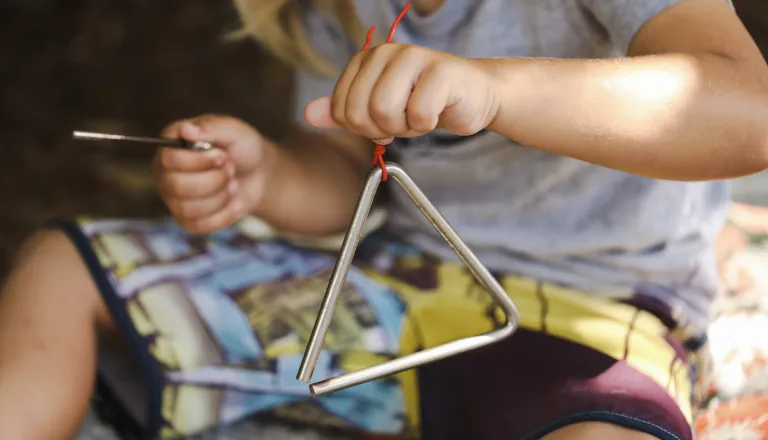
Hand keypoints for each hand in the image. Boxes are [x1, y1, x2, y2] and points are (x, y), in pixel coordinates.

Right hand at [154, 115, 274, 233]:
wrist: (258, 173)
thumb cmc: (242, 147)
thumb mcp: (233, 130)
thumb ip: (210, 127)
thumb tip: (186, 129)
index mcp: (172, 145)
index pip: (171, 159)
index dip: (200, 161)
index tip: (223, 155)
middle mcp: (166, 172)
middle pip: (177, 186)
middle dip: (213, 180)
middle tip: (231, 170)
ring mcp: (174, 198)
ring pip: (187, 209)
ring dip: (220, 197)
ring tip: (233, 184)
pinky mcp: (187, 219)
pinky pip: (198, 226)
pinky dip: (223, 215)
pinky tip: (235, 203)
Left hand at [304, 44, 500, 143]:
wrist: (473, 97)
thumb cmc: (425, 102)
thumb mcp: (378, 110)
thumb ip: (343, 112)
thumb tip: (309, 115)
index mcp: (366, 60)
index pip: (342, 109)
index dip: (364, 128)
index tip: (386, 120)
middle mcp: (386, 52)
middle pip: (360, 112)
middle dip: (383, 129)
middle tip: (405, 119)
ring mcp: (413, 58)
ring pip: (385, 112)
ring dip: (406, 127)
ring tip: (420, 114)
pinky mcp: (440, 71)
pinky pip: (418, 116)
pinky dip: (428, 124)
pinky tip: (439, 110)